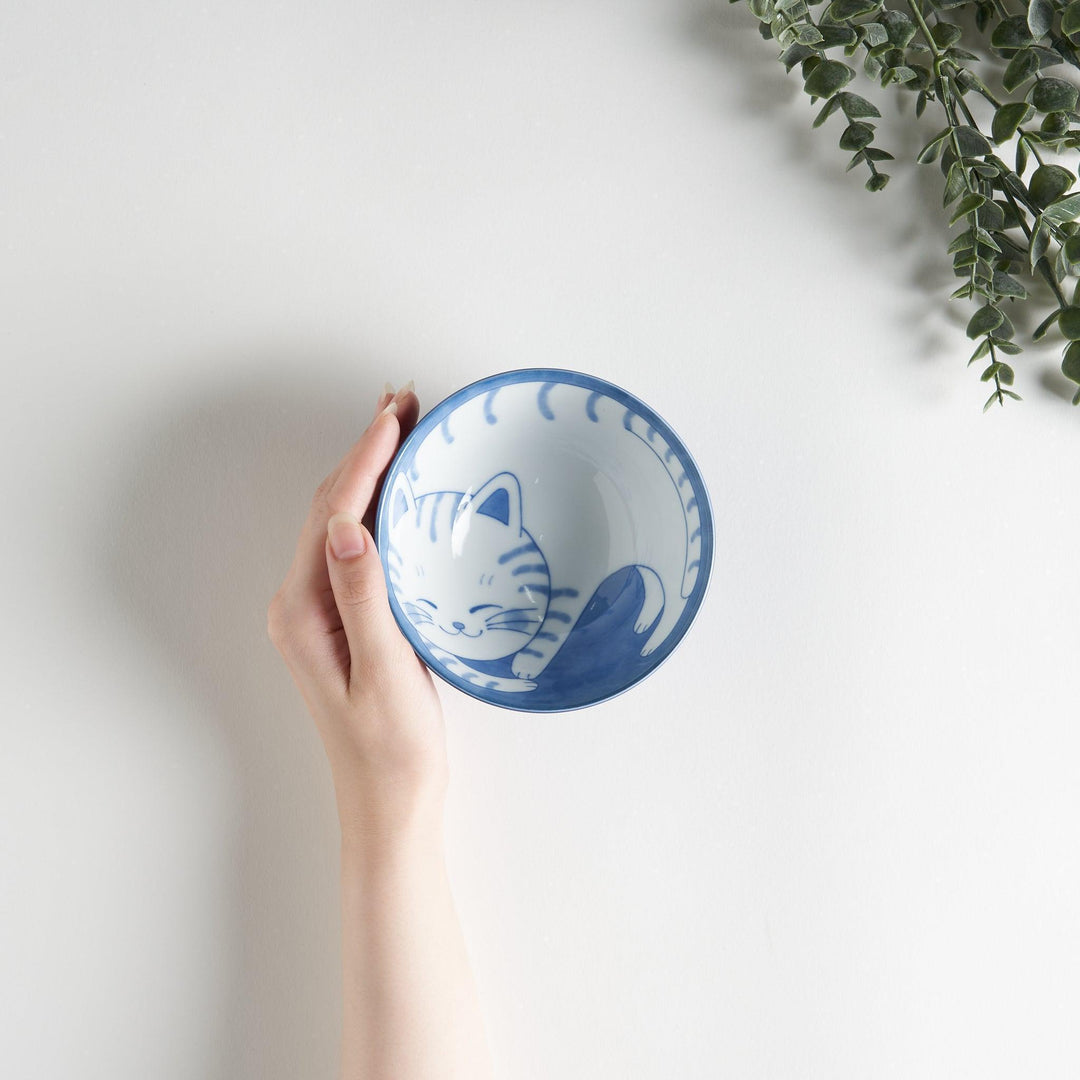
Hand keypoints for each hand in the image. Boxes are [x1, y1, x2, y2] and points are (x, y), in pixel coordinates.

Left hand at [268, 383, 446, 851]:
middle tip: (407, 403)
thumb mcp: (384, 673)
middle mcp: (301, 603)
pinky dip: (378, 507)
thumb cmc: (392, 749)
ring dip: (371, 472)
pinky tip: (403, 493)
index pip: (333, 513)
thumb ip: (364, 598)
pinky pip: (356, 546)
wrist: (390, 803)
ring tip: (406, 429)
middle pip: (330, 507)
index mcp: (303, 611)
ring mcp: (320, 610)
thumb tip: (346, 525)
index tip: (397, 413)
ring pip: (341, 521)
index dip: (365, 458)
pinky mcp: (343, 619)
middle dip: (366, 450)